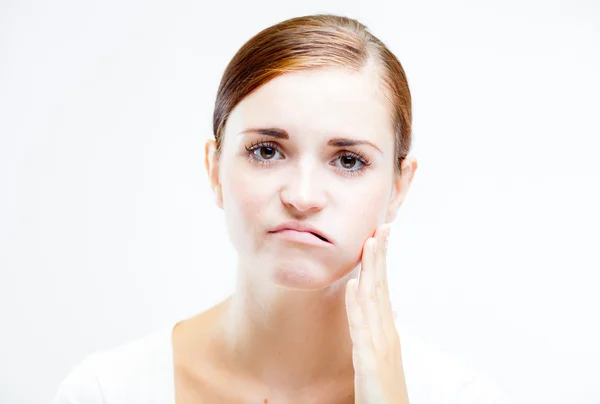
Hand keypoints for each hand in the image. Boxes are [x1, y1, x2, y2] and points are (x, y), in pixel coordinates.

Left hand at [345, 224, 409, 403]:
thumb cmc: (385, 389)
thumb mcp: (384, 354)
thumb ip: (384, 328)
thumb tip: (390, 305)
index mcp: (386, 330)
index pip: (383, 288)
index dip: (381, 261)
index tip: (380, 236)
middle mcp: (386, 333)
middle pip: (382, 287)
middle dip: (380, 256)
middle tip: (382, 226)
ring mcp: (379, 346)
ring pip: (374, 300)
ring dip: (371, 271)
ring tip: (370, 244)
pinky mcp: (369, 361)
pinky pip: (361, 329)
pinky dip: (357, 305)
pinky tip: (353, 286)